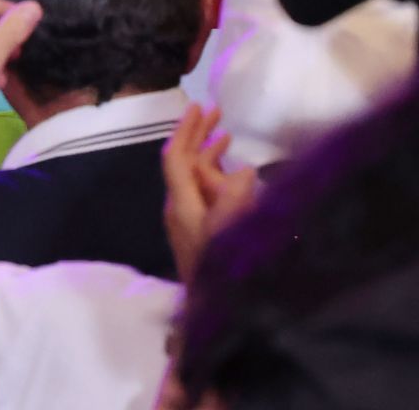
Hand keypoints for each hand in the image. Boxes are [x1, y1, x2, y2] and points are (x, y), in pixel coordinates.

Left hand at [160, 105, 256, 281]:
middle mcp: (180, 208)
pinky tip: (233, 173)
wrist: (213, 313)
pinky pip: (204, 193)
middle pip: (183, 162)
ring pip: (194, 177)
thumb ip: (236, 199)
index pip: (175, 158)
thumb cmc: (220, 271)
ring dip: (208, 154)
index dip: (185, 130)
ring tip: (226, 136)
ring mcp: (189, 220)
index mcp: (181, 205)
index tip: (198, 105)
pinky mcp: (200, 231)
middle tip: (215, 111)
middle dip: (196, 134)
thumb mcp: (230, 234)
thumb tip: (243, 171)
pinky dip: (216, 175)